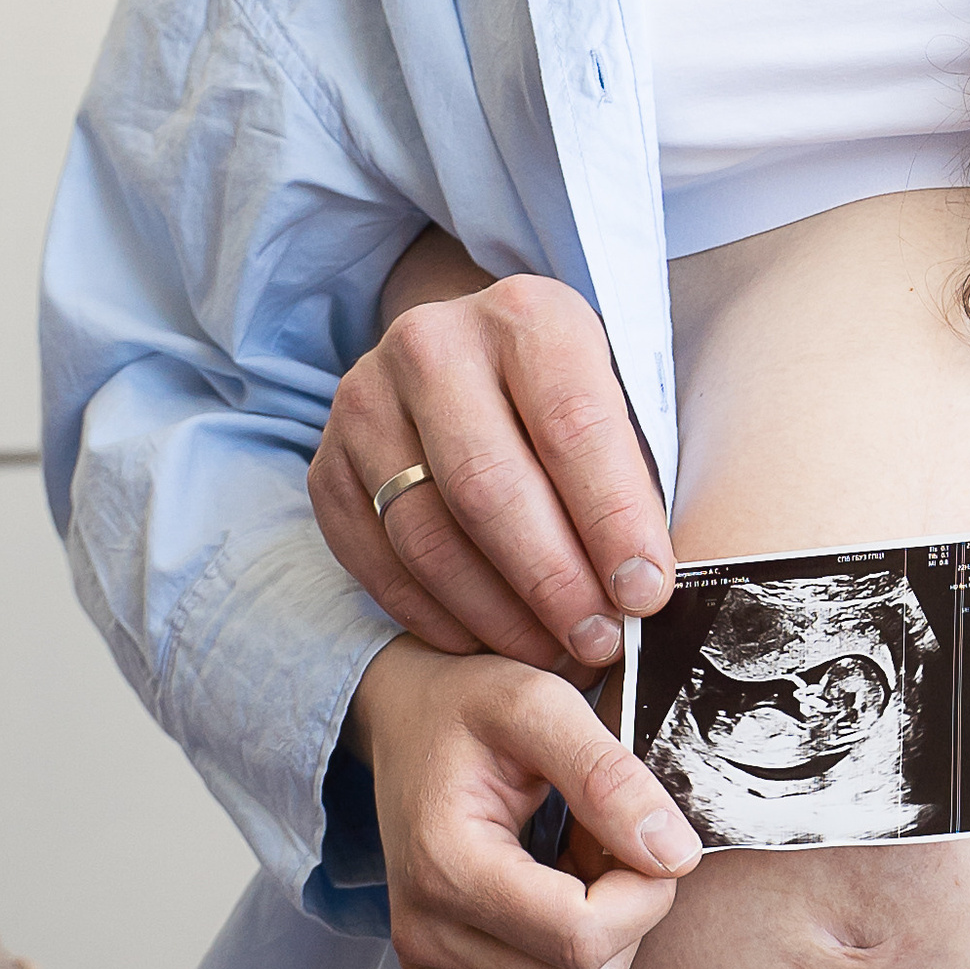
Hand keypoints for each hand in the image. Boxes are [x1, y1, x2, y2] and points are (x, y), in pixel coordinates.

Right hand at [309, 263, 674, 679]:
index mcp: (526, 315)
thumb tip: (644, 591)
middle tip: (598, 642)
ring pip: (426, 535)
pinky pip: (375, 562)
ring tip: (552, 653)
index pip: (573, 427)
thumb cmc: (567, 396)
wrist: (466, 358)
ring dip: (496, 614)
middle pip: (489, 488)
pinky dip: (434, 617)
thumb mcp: (618, 396)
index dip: (612, 521)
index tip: (645, 595)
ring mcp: (366, 402)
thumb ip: (634, 474)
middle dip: (552, 581)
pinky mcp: (325, 463)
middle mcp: (433, 345)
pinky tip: (485, 643)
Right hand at [351, 634, 700, 968]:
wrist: (403, 720)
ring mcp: (431, 967)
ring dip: (605, 953)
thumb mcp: (540, 705)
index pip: (581, 938)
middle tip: (611, 845)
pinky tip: (565, 905)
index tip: (647, 834)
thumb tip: (676, 856)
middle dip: (630, 919)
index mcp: (447, 869)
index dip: (645, 895)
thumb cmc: (467, 706)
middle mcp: (428, 937)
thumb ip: (609, 776)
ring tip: (584, 875)